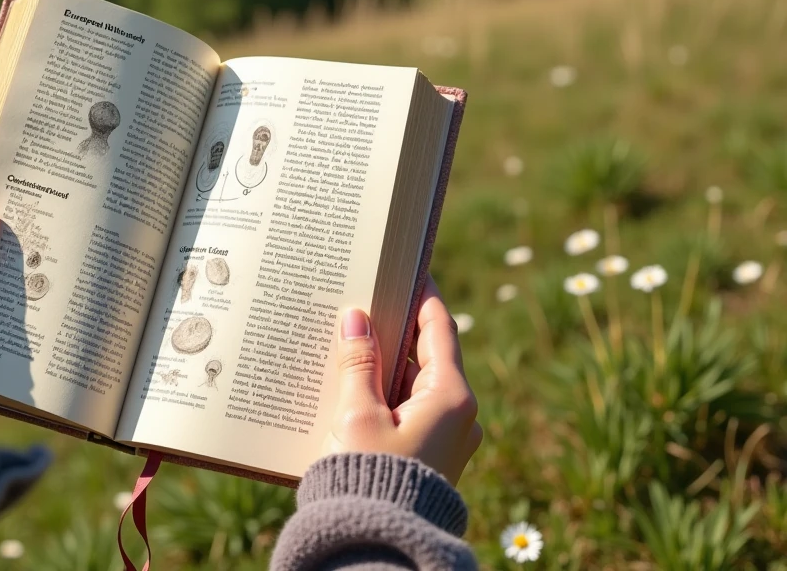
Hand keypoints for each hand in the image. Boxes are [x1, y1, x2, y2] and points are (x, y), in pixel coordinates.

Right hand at [323, 275, 481, 484]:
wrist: (381, 543)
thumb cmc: (370, 479)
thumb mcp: (357, 415)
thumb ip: (358, 363)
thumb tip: (358, 317)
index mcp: (451, 396)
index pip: (439, 327)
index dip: (422, 294)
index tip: (408, 266)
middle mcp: (460, 414)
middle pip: (427, 355)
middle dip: (394, 331)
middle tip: (363, 302)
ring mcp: (449, 437)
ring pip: (417, 385)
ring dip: (387, 367)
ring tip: (349, 344)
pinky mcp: (433, 456)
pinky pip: (412, 411)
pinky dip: (387, 395)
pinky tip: (353, 389)